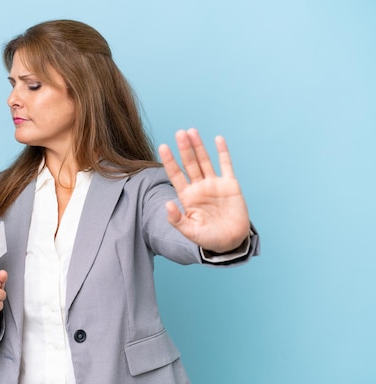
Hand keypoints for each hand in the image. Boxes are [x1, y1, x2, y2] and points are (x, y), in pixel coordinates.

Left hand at [158, 128, 249, 252]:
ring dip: (198, 146)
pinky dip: (222, 152)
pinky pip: (226, 165)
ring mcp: (214, 184)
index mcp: (187, 196)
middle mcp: (199, 187)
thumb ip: (177, 220)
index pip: (176, 175)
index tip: (163, 146)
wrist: (231, 242)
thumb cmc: (208, 238)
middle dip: (184, 148)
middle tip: (179, 132)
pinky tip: (218, 139)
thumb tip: (167, 204)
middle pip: (190, 163)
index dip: (170, 161)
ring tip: (192, 131)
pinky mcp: (230, 185)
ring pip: (205, 161)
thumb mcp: (190, 232)